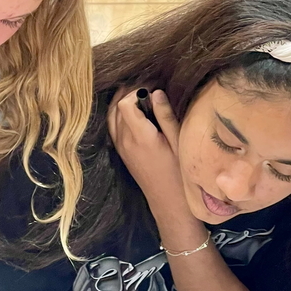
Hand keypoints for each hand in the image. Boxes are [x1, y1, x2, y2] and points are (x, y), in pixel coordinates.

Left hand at [107, 88, 185, 214]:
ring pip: (111, 116)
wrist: (167, 200)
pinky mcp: (121, 152)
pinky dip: (119, 115)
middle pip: (116, 107)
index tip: (153, 90)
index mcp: (140, 137)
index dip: (137, 91)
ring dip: (123, 104)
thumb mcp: (178, 142)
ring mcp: (121, 147)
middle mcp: (125, 141)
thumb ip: (165, 116)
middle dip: (130, 94)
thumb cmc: (178, 172)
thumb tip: (156, 92)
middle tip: (149, 91)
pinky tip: (134, 113)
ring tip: (141, 98)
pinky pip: (113, 127)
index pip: (125, 104)